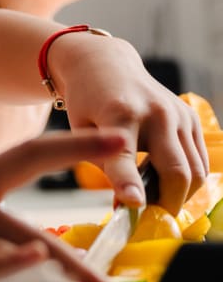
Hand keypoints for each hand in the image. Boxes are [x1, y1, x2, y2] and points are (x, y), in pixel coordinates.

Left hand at [48, 34, 208, 212]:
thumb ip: (103, 164)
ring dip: (180, 194)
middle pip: (176, 171)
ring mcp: (177, 114)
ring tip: (157, 200)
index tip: (133, 206)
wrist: (105, 64)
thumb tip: (131, 203)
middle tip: (152, 217)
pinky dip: (189, 179)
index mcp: (119, 112)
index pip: (124, 155)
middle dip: (167, 203)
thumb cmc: (88, 101)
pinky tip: (168, 182)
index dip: (128, 183)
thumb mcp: (81, 129)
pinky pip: (200, 160)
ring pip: (195, 172)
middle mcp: (155, 112)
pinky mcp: (190, 117)